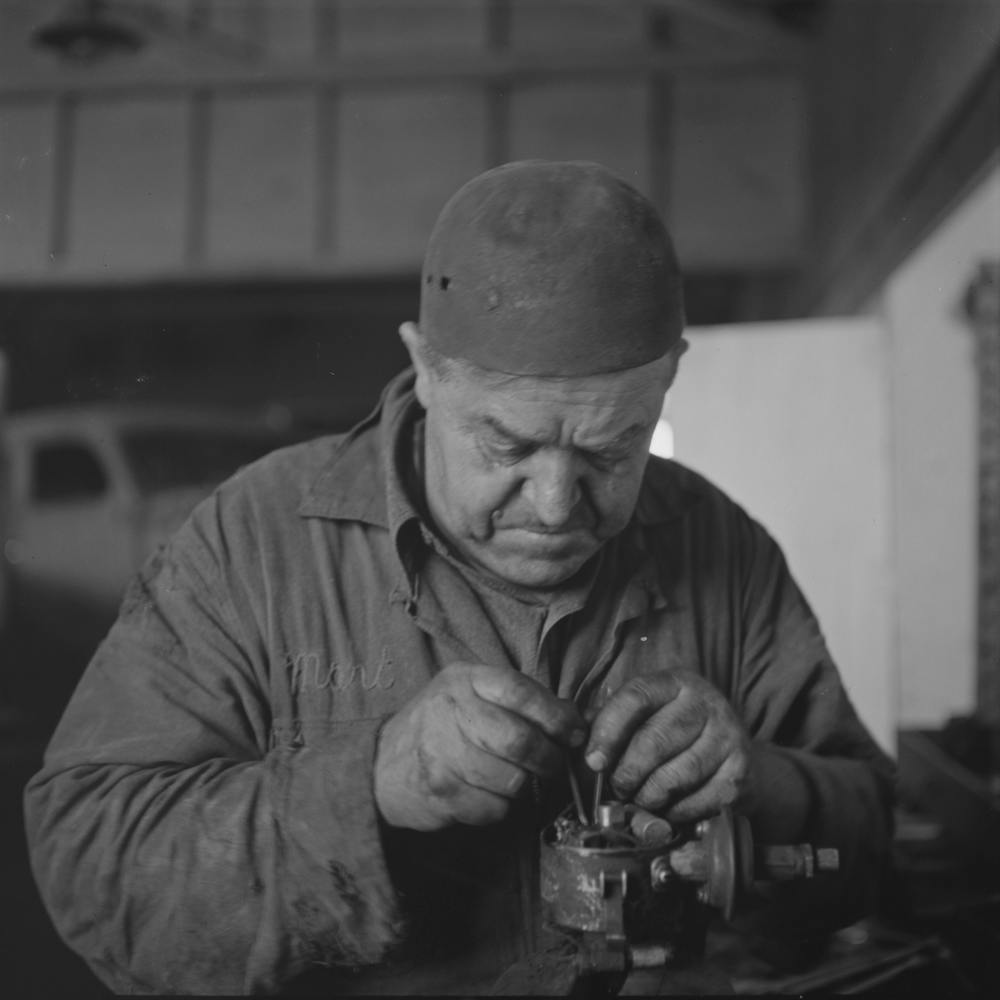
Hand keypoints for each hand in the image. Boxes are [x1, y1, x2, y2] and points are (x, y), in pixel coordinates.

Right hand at [374, 663, 585, 830]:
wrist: (382, 764)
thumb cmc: (440, 726)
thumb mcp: (471, 695)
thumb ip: (519, 701)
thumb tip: (575, 720)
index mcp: (464, 680)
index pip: (520, 691)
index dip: (556, 715)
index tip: (574, 733)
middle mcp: (450, 711)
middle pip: (520, 741)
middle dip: (549, 760)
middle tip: (554, 766)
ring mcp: (441, 753)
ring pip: (512, 780)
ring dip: (524, 786)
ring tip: (515, 779)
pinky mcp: (439, 792)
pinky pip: (494, 809)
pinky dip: (500, 808)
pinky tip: (486, 794)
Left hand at [584, 671, 752, 822]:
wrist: (734, 751)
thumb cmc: (676, 731)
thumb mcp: (648, 713)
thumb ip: (612, 719)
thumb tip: (575, 734)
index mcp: (676, 682)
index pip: (635, 698)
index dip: (609, 731)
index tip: (594, 761)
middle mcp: (706, 703)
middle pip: (654, 741)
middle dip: (627, 773)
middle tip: (618, 788)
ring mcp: (727, 736)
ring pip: (676, 776)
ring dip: (649, 796)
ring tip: (641, 799)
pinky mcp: (740, 771)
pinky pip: (699, 801)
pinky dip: (676, 812)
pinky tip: (668, 808)